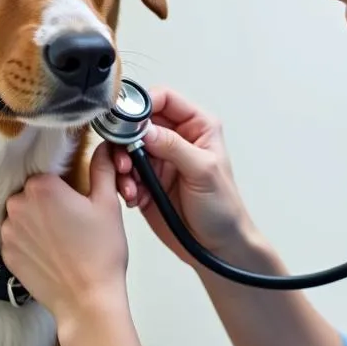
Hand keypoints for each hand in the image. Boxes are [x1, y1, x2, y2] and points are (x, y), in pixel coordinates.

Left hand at [1, 143, 128, 330]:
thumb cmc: (101, 254)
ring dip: (37, 222)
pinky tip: (51, 254)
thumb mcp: (108, 205)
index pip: (48, 175)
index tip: (77, 202)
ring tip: (63, 241)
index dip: (65, 188)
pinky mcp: (5, 254)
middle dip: (49, 204)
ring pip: (22, 215)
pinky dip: (30, 242)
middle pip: (32, 194)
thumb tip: (104, 148)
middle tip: (73, 223)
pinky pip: (16, 238)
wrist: (87, 301)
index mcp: (42, 187)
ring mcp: (8, 231)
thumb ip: (102, 170)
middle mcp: (18, 205)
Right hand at [114, 87, 256, 266]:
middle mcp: (175, 138)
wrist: (217, 246)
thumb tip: (144, 128)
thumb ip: (173, 146)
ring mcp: (159, 159)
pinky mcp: (146, 181)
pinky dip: (124, 184)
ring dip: (123, 165)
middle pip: (137, 123)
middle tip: (124, 161)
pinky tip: (135, 198)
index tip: (127, 122)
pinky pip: (123, 173)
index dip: (142, 105)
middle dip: (125, 140)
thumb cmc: (223, 207)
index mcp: (196, 126)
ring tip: (131, 185)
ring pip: (126, 148)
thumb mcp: (202, 171)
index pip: (163, 99)